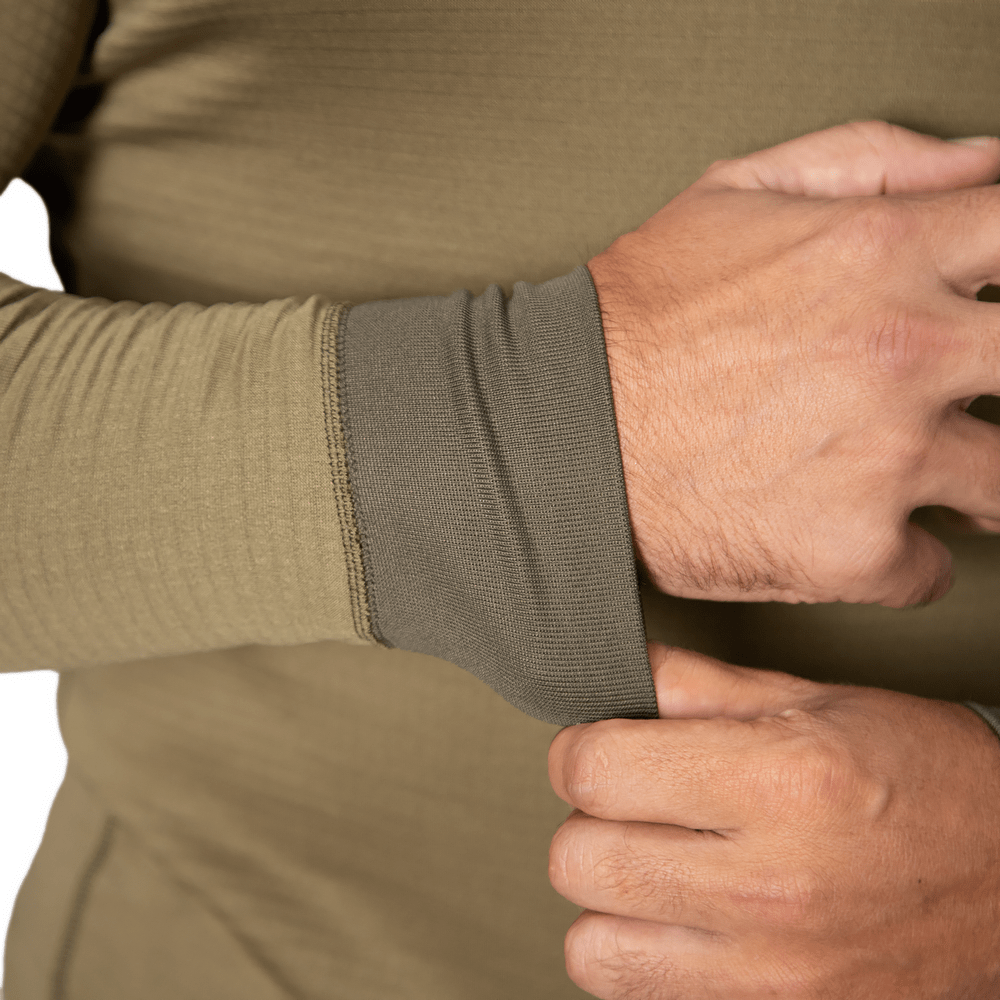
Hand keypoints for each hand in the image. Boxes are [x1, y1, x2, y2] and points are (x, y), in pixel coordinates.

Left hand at [548, 643, 999, 998]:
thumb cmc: (929, 783)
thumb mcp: (821, 702)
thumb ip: (702, 685)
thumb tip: (615, 670)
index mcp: (781, 783)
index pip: (597, 770)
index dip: (578, 749)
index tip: (596, 746)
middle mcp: (770, 887)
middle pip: (578, 859)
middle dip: (587, 820)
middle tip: (629, 802)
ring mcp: (770, 975)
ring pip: (593, 947)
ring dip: (608, 901)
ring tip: (654, 864)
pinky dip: (641, 957)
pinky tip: (682, 916)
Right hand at [589, 120, 999, 605]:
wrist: (557, 427)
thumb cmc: (635, 316)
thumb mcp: (737, 192)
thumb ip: (872, 159)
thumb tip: (984, 165)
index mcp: (886, 253)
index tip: (991, 308)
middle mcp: (905, 354)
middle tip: (967, 404)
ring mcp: (886, 459)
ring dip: (974, 487)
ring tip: (921, 476)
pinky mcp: (851, 552)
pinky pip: (928, 570)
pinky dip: (900, 558)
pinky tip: (854, 530)